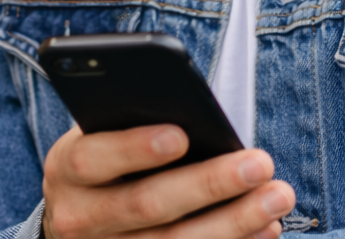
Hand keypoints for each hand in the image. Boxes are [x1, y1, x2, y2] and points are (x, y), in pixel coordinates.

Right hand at [42, 124, 295, 238]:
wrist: (80, 214)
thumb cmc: (109, 153)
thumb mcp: (106, 129)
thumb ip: (133, 118)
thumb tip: (192, 116)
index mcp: (67, 167)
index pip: (95, 158)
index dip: (135, 147)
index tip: (181, 135)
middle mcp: (77, 218)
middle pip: (147, 206)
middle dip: (209, 184)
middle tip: (260, 163)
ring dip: (234, 222)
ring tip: (278, 197)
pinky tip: (266, 229)